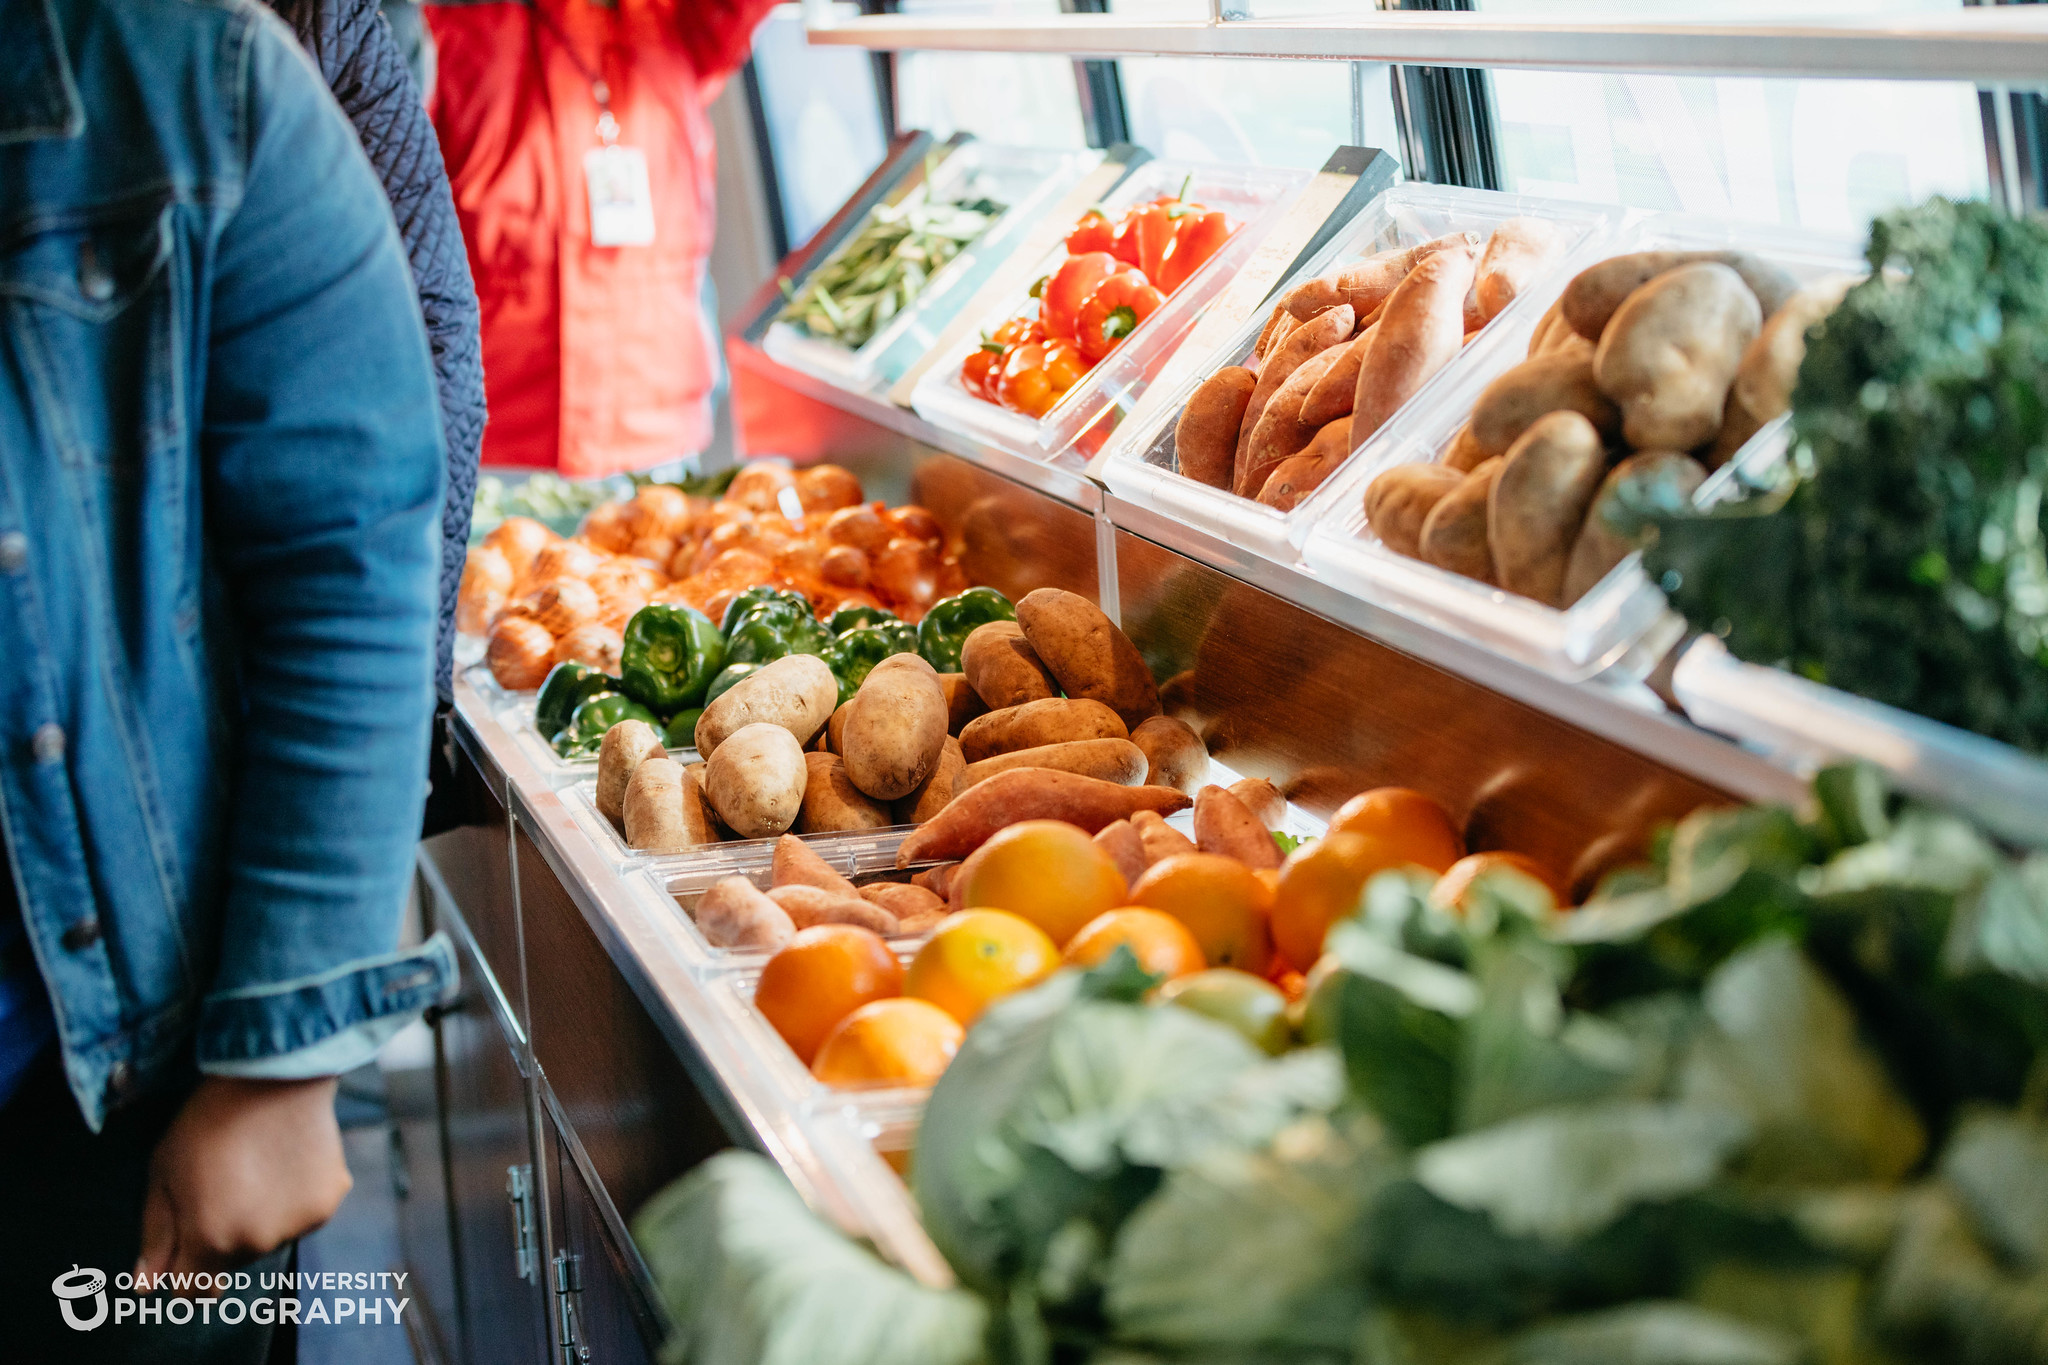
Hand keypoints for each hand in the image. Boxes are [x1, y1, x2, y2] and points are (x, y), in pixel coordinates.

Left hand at [136, 1075, 350, 1276]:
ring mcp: (300, 1222)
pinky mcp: (329, 1199)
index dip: (183, 1267)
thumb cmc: (206, 1121)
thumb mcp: (162, 1175)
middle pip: (233, 1263)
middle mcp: (259, 1242)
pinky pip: (303, 1214)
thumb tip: (145, 1286)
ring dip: (260, 1218)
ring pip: (270, 1238)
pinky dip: (293, 1198)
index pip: (193, 1291)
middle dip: (222, 1237)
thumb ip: (156, 1235)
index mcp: (210, 1239)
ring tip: (256, 1167)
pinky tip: (285, 1160)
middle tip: (222, 1185)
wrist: (272, 1074)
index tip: (185, 1235)